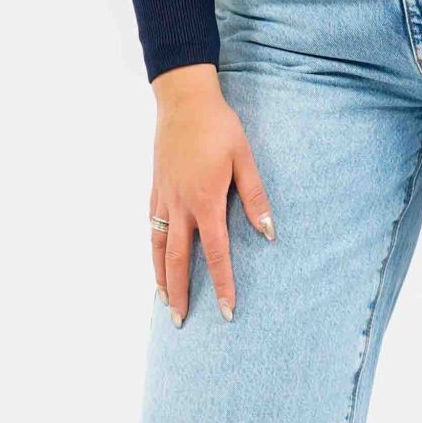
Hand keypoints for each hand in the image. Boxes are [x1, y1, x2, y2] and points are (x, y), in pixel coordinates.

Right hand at [149, 65, 275, 324]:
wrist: (183, 99)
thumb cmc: (219, 127)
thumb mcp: (245, 159)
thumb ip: (255, 198)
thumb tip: (269, 233)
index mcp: (205, 200)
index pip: (215, 253)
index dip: (222, 284)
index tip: (226, 310)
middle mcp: (180, 206)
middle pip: (178, 260)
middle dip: (180, 293)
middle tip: (182, 322)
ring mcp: (163, 199)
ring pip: (159, 247)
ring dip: (161, 278)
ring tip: (163, 303)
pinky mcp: (155, 190)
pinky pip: (152, 229)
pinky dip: (153, 251)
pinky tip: (157, 262)